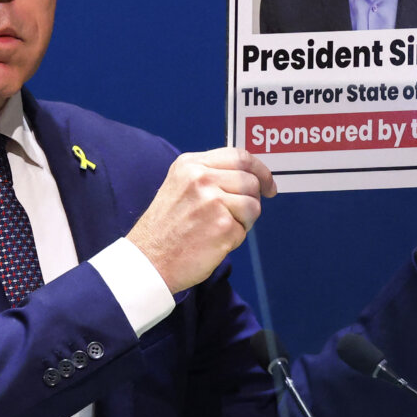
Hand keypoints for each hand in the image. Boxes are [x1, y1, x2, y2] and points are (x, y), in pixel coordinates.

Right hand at [127, 148, 276, 293]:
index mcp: (190, 164)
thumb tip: (250, 176)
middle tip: (240, 214)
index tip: (268, 184)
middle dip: (253, 199)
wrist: (148, 260)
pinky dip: (234, 238)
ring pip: (253, 205)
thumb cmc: (166, 228)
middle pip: (250, 180)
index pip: (239, 156)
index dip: (260, 169)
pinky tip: (213, 242)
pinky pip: (244, 229)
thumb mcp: (179, 186)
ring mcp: (213, 201)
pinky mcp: (222, 226)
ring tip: (219, 229)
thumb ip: (209, 175)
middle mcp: (201, 178)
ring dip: (243, 221)